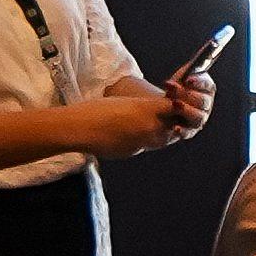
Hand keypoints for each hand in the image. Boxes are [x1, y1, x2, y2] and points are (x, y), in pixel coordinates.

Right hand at [59, 83, 181, 158]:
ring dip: (162, 136)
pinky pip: (144, 147)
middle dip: (173, 124)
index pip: (174, 108)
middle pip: (173, 127)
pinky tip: (133, 137)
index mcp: (146, 108)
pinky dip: (144, 143)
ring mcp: (142, 142)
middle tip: (171, 121)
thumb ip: (143, 109)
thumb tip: (150, 115)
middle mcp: (149, 126)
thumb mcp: (124, 102)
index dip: (176, 108)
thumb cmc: (97, 110)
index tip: (175, 106)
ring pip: (162, 141)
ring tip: (152, 130)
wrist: (80, 128)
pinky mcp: (132, 152)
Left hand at [150, 58, 219, 141]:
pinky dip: (182, 130)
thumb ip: (187, 70)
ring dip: (186, 110)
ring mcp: (200, 119)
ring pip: (198, 116)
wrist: (167, 107)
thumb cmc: (176, 90)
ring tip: (174, 104)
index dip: (199, 83)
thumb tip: (194, 61)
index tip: (188, 80)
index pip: (208, 86)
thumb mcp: (180, 78)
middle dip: (187, 94)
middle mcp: (206, 105)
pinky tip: (175, 127)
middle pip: (203, 101)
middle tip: (172, 89)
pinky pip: (188, 132)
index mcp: (207, 90)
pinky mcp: (190, 131)